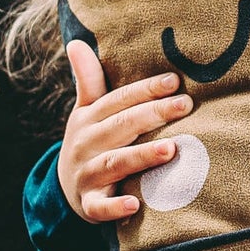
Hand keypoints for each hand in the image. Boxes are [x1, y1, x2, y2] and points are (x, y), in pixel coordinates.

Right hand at [57, 41, 192, 222]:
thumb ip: (88, 81)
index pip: (119, 100)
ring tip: (171, 149)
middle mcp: (86, 144)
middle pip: (120, 126)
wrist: (64, 190)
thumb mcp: (86, 112)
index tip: (174, 81)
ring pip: (114, 163)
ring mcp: (87, 174)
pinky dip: (115, 207)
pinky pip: (100, 207)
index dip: (145, 90)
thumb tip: (76, 42)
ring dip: (141, 156)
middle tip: (185, 105)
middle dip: (152, 114)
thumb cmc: (89, 143)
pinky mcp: (88, 204)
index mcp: (89, 118)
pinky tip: (135, 204)